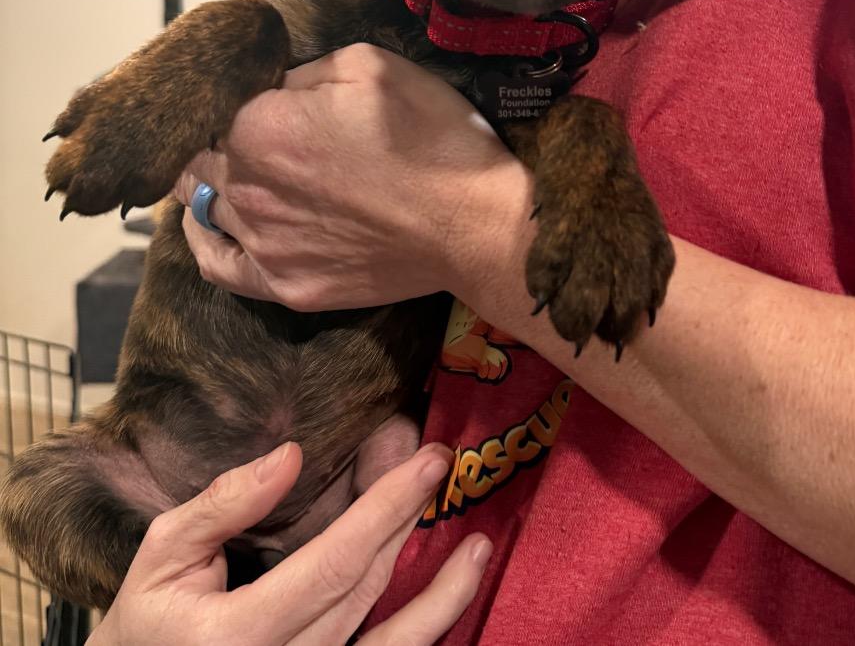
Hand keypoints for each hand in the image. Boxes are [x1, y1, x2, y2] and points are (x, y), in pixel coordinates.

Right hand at [88, 441, 489, 645]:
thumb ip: (221, 506)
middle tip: (443, 464)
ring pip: (390, 643)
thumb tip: (291, 457)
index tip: (428, 460)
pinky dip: (422, 636)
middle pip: (366, 588)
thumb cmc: (144, 627)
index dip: (387, 508)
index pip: (336, 561)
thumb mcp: (160, 559)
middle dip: (409, 521)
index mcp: (240, 636)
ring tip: (480, 547)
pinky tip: (451, 602)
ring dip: (442, 595)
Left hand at [172, 44, 533, 309]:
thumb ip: (301, 70)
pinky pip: (218, 265)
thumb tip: (270, 85)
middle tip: (261, 132)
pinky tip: (212, 224)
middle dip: (219, 137)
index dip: (233, 95)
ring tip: (248, 171)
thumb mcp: (369, 65)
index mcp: (258, 125)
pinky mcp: (285, 286)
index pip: (211, 104)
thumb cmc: (430, 135)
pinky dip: (205, 240)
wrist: (475, 223)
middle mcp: (245, 187)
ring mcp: (262, 244)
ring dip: (216, 182)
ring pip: (204, 206)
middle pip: (199, 157)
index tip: (261, 93)